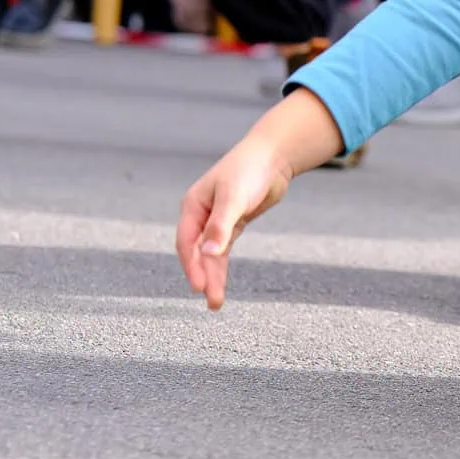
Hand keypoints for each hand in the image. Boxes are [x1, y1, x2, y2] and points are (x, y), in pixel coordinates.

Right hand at [175, 139, 295, 310]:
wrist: (273, 156)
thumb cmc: (249, 170)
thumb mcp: (234, 198)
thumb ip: (221, 226)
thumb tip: (208, 254)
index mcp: (193, 206)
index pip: (186, 242)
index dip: (191, 265)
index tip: (199, 286)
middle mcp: (201, 215)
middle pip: (198, 252)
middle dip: (204, 276)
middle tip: (211, 300)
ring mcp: (216, 220)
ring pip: (210, 254)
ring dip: (213, 275)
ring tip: (215, 302)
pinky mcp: (233, 223)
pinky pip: (223, 249)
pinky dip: (221, 264)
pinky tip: (220, 281)